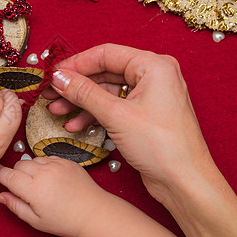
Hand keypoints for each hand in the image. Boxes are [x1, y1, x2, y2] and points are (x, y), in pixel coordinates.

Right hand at [0, 156, 180, 236]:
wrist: (93, 212)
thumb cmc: (66, 220)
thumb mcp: (35, 220)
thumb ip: (15, 206)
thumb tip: (1, 196)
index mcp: (33, 189)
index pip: (7, 175)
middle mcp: (43, 173)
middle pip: (19, 164)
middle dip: (16, 173)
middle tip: (22, 186)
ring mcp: (56, 164)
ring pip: (32, 159)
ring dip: (31, 168)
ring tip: (39, 183)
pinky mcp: (66, 160)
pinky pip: (47, 156)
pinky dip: (44, 164)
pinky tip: (50, 176)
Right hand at [42, 44, 236, 236]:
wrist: (184, 182)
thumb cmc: (164, 147)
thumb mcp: (116, 115)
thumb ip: (84, 92)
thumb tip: (60, 77)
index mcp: (154, 66)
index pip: (106, 54)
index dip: (76, 63)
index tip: (54, 74)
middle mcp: (153, 76)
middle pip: (104, 72)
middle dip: (76, 85)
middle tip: (52, 93)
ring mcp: (148, 96)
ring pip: (106, 91)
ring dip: (81, 102)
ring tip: (58, 110)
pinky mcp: (143, 114)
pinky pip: (113, 107)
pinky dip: (94, 114)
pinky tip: (76, 124)